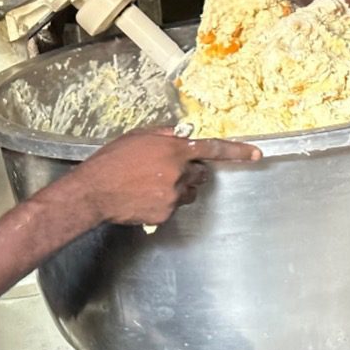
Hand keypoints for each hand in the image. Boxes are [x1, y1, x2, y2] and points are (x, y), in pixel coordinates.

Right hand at [68, 127, 261, 225]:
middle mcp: (177, 173)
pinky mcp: (165, 213)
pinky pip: (173, 206)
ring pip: (188, 192)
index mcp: (174, 150)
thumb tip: (180, 136)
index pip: (212, 149)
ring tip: (151, 184)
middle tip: (166, 170)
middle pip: (200, 174)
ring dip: (178, 187)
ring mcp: (172, 196)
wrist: (94, 191)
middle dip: (189, 171)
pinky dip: (163, 202)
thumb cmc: (112, 160)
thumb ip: (164, 135)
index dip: (237, 151)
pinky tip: (143, 197)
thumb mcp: (138, 136)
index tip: (256, 154)